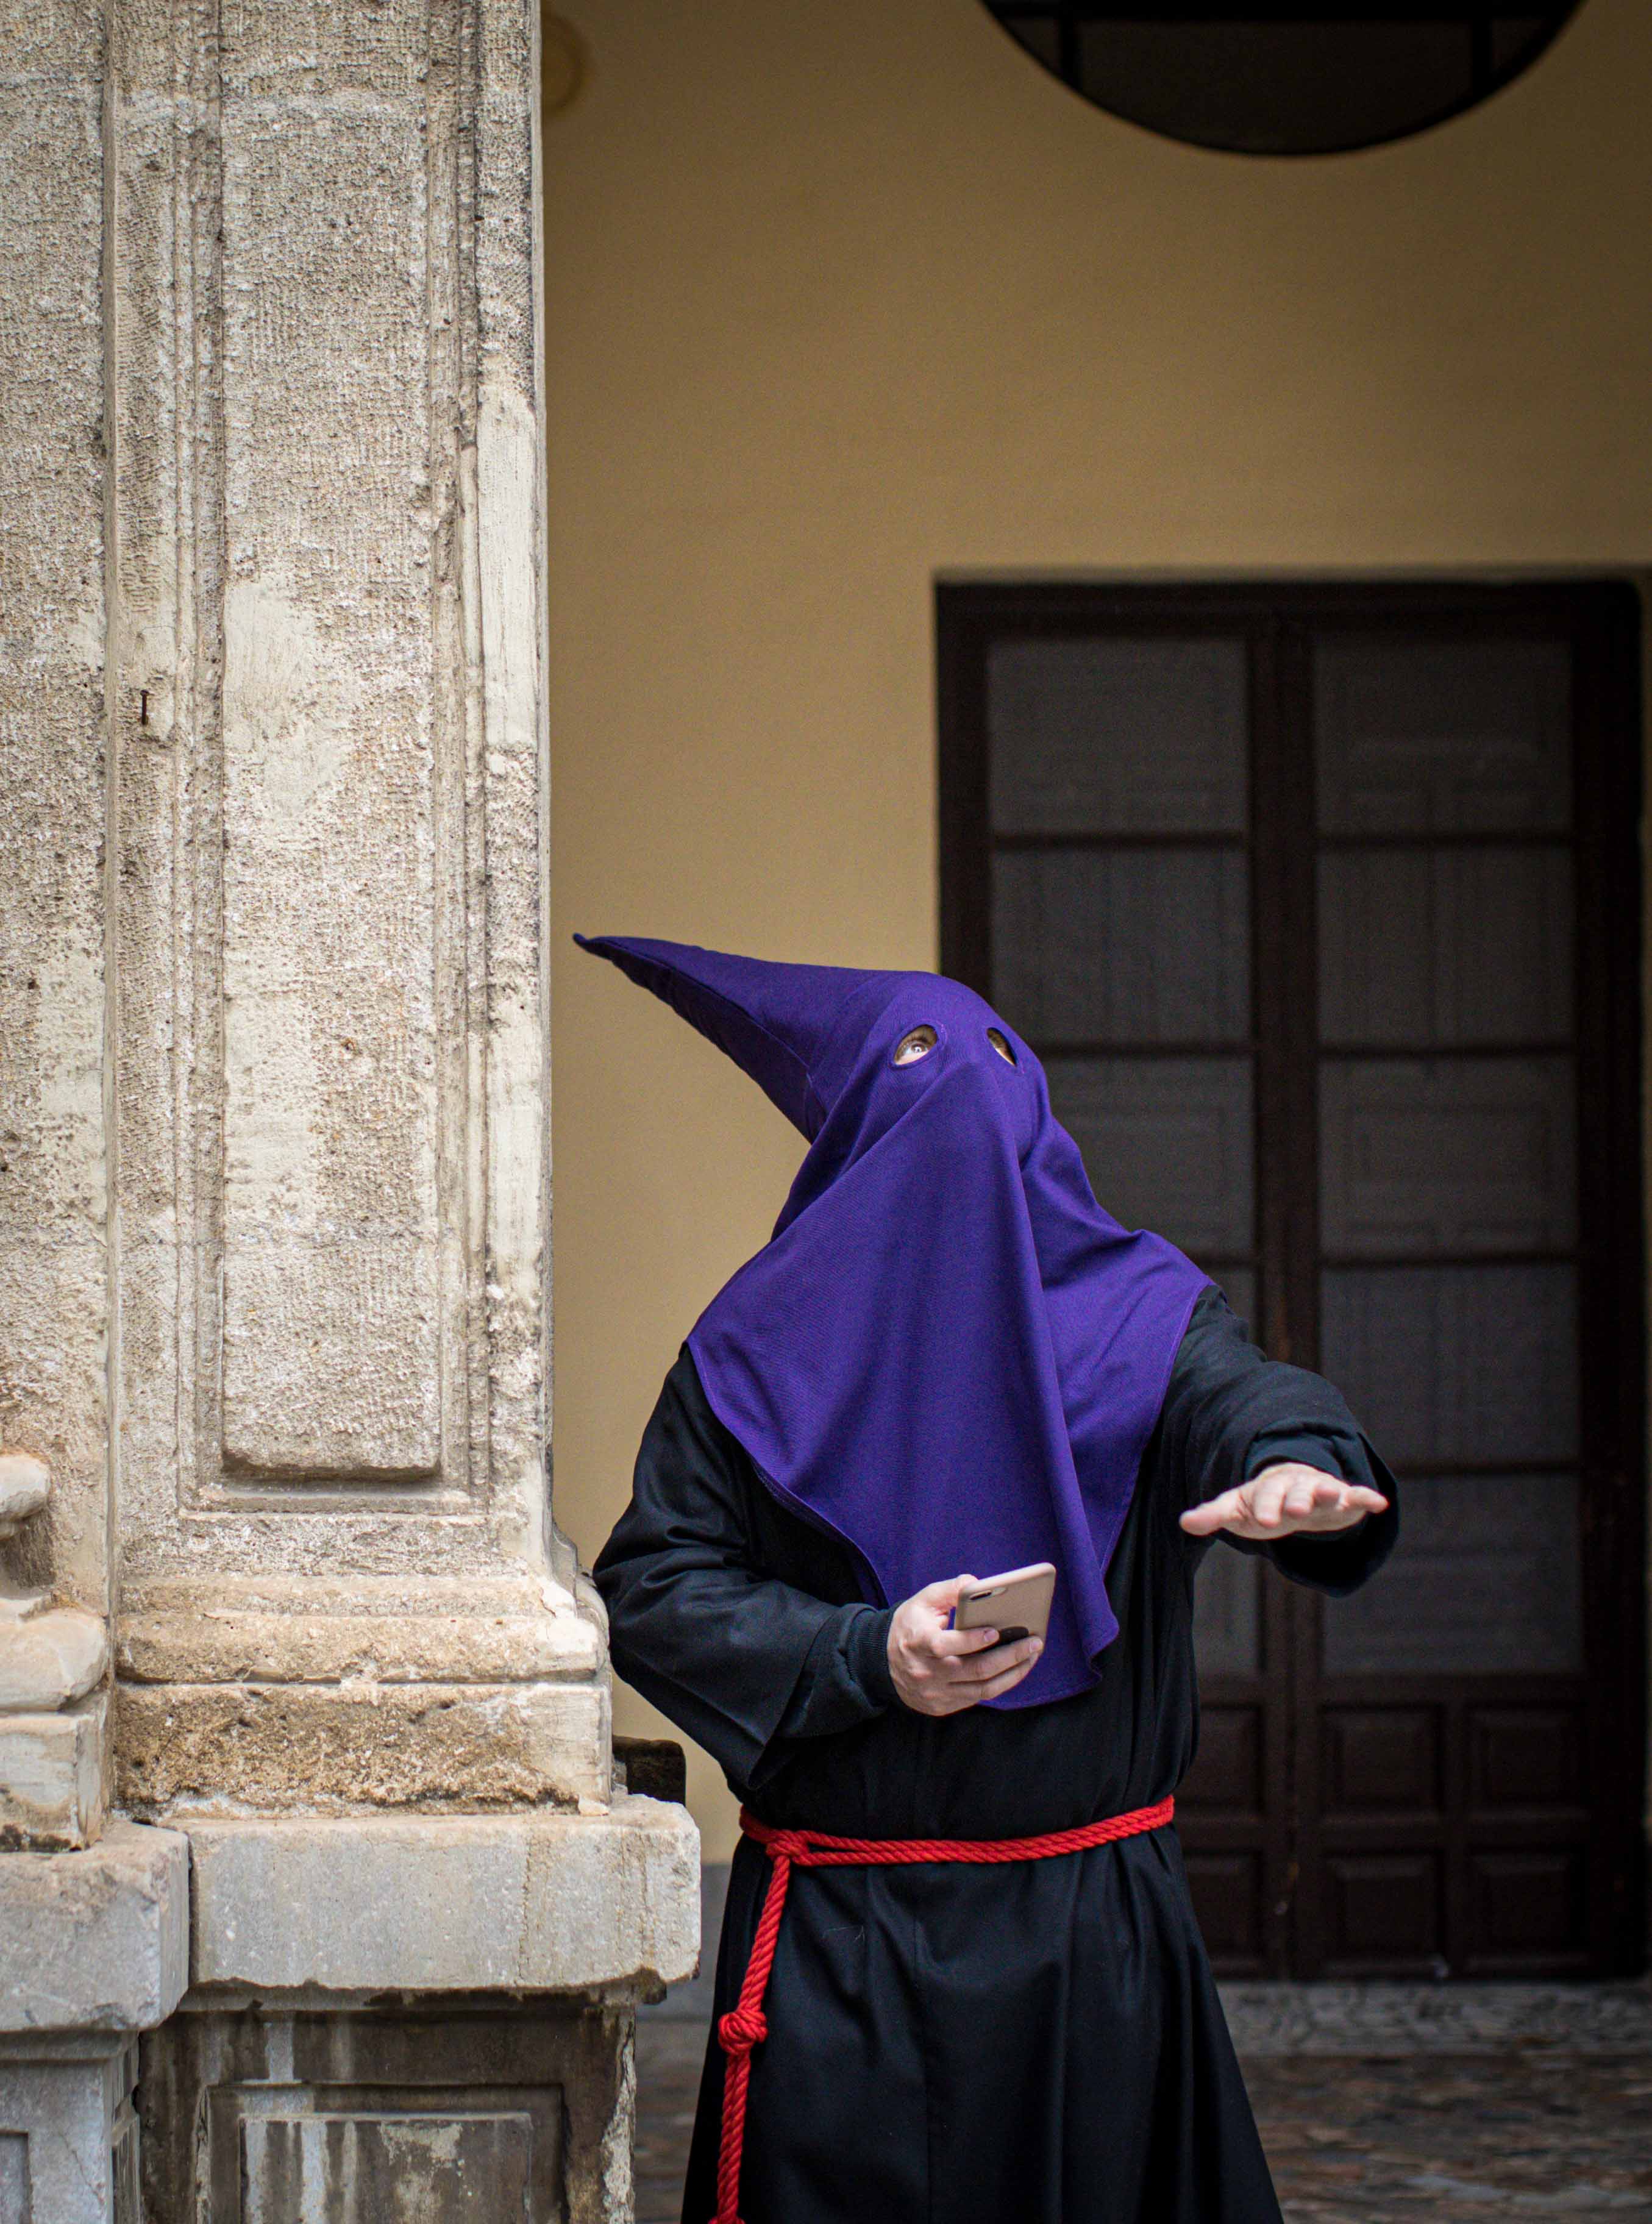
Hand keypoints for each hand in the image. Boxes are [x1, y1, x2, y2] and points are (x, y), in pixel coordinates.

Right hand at [886, 1574, 1043, 1716]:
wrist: (882, 1664)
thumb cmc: (910, 1627)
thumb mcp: (921, 1601)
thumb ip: (949, 1590)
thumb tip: (977, 1584)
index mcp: (919, 1643)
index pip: (945, 1646)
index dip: (971, 1640)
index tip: (995, 1631)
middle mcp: (927, 1672)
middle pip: (975, 1670)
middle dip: (1010, 1656)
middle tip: (1035, 1642)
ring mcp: (936, 1693)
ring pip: (982, 1689)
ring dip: (1013, 1673)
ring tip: (1032, 1656)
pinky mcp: (942, 1706)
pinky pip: (977, 1698)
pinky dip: (1000, 1684)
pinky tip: (1015, 1669)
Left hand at [1178, 1460, 1388, 1540]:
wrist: (1290, 1492)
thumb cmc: (1260, 1503)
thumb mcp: (1236, 1508)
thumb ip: (1213, 1514)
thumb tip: (1183, 1521)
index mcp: (1267, 1489)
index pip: (1264, 1498)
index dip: (1263, 1508)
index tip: (1262, 1521)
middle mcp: (1295, 1487)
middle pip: (1296, 1491)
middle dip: (1296, 1499)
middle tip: (1295, 1510)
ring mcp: (1321, 1491)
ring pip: (1326, 1489)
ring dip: (1331, 1492)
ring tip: (1339, 1495)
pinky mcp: (1343, 1501)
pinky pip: (1356, 1496)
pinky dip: (1367, 1497)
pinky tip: (1379, 1502)